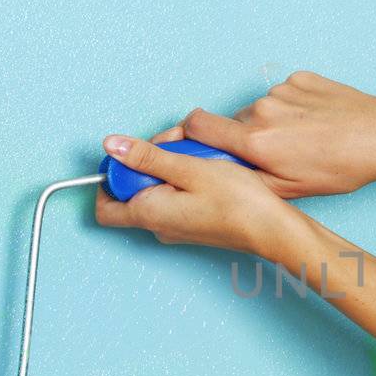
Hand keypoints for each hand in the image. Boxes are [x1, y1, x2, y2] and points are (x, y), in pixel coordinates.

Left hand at [93, 133, 300, 257]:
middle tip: (173, 149)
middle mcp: (157, 227)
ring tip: (194, 158)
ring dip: (167, 170)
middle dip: (145, 165)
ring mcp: (175, 228)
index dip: (108, 177)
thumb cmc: (237, 202)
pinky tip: (205, 171)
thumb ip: (147, 157)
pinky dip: (182, 181)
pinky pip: (174, 198)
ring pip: (154, 193)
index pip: (103, 205)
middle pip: (130, 193)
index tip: (128, 155)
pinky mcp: (191, 225)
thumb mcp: (189, 168)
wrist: (271, 230)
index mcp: (148, 214)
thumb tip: (112, 146)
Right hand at [159, 71, 375, 199]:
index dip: (183, 134)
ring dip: (269, 124)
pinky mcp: (300, 78)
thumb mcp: (291, 189)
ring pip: (259, 110)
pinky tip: (315, 123)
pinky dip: (291, 109)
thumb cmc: (341, 168)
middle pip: (230, 121)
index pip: (197, 126)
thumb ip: (246, 179)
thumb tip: (215, 174)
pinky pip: (283, 95)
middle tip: (267, 154)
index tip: (178, 141)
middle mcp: (262, 110)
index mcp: (255, 142)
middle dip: (239, 137)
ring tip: (301, 141)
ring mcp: (282, 90)